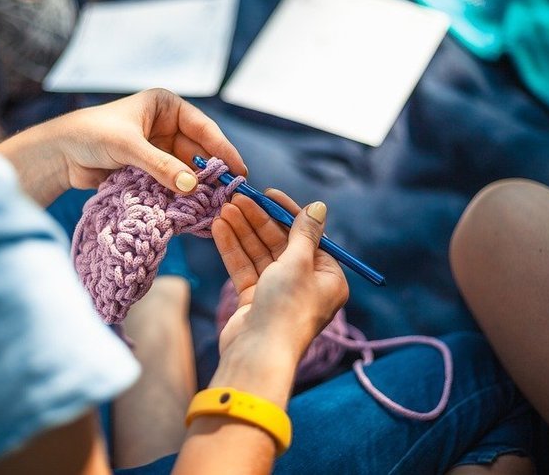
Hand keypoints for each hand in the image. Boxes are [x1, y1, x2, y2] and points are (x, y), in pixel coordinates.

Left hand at [0, 89, 246, 205]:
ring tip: (214, 207)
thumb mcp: (129, 147)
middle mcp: (166, 126)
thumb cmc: (91, 135)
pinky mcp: (149, 171)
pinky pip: (171, 184)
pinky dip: (180, 196)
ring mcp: (158, 150)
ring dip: (196, 188)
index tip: (238, 170)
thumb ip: (160, 166)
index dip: (223, 149)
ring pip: (186, 171)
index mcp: (166, 106)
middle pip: (198, 152)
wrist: (59, 155)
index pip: (203, 128)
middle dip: (211, 173)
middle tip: (229, 194)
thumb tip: (191, 187)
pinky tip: (192, 210)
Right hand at [211, 190, 348, 360]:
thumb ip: (303, 233)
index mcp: (328, 278)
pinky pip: (245, 269)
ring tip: (224, 208)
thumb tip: (319, 207)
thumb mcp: (299, 263)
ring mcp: (278, 293)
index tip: (268, 193)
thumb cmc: (287, 307)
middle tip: (238, 197)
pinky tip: (219, 228)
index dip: (286, 212)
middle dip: (258, 220)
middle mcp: (306, 285)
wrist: (258, 354)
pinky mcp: (255, 301)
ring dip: (242, 231)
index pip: (307, 236)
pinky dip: (233, 249)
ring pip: (259, 254)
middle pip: (280, 243)